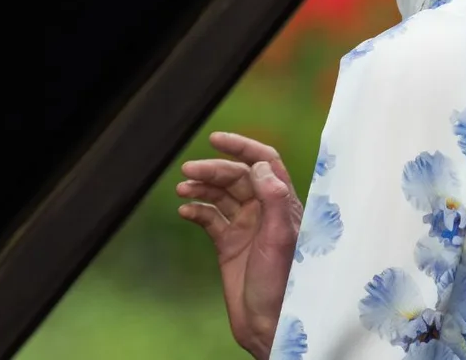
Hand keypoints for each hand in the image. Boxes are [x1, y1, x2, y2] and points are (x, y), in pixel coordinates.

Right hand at [177, 132, 303, 359]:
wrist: (269, 327)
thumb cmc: (283, 286)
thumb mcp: (281, 239)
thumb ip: (274, 199)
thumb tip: (259, 167)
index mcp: (282, 204)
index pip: (264, 162)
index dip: (242, 147)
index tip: (216, 139)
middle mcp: (265, 211)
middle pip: (237, 176)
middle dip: (213, 169)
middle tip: (188, 169)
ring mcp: (247, 227)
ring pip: (221, 194)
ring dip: (202, 186)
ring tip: (182, 187)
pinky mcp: (230, 245)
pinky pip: (210, 218)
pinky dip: (197, 210)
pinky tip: (185, 210)